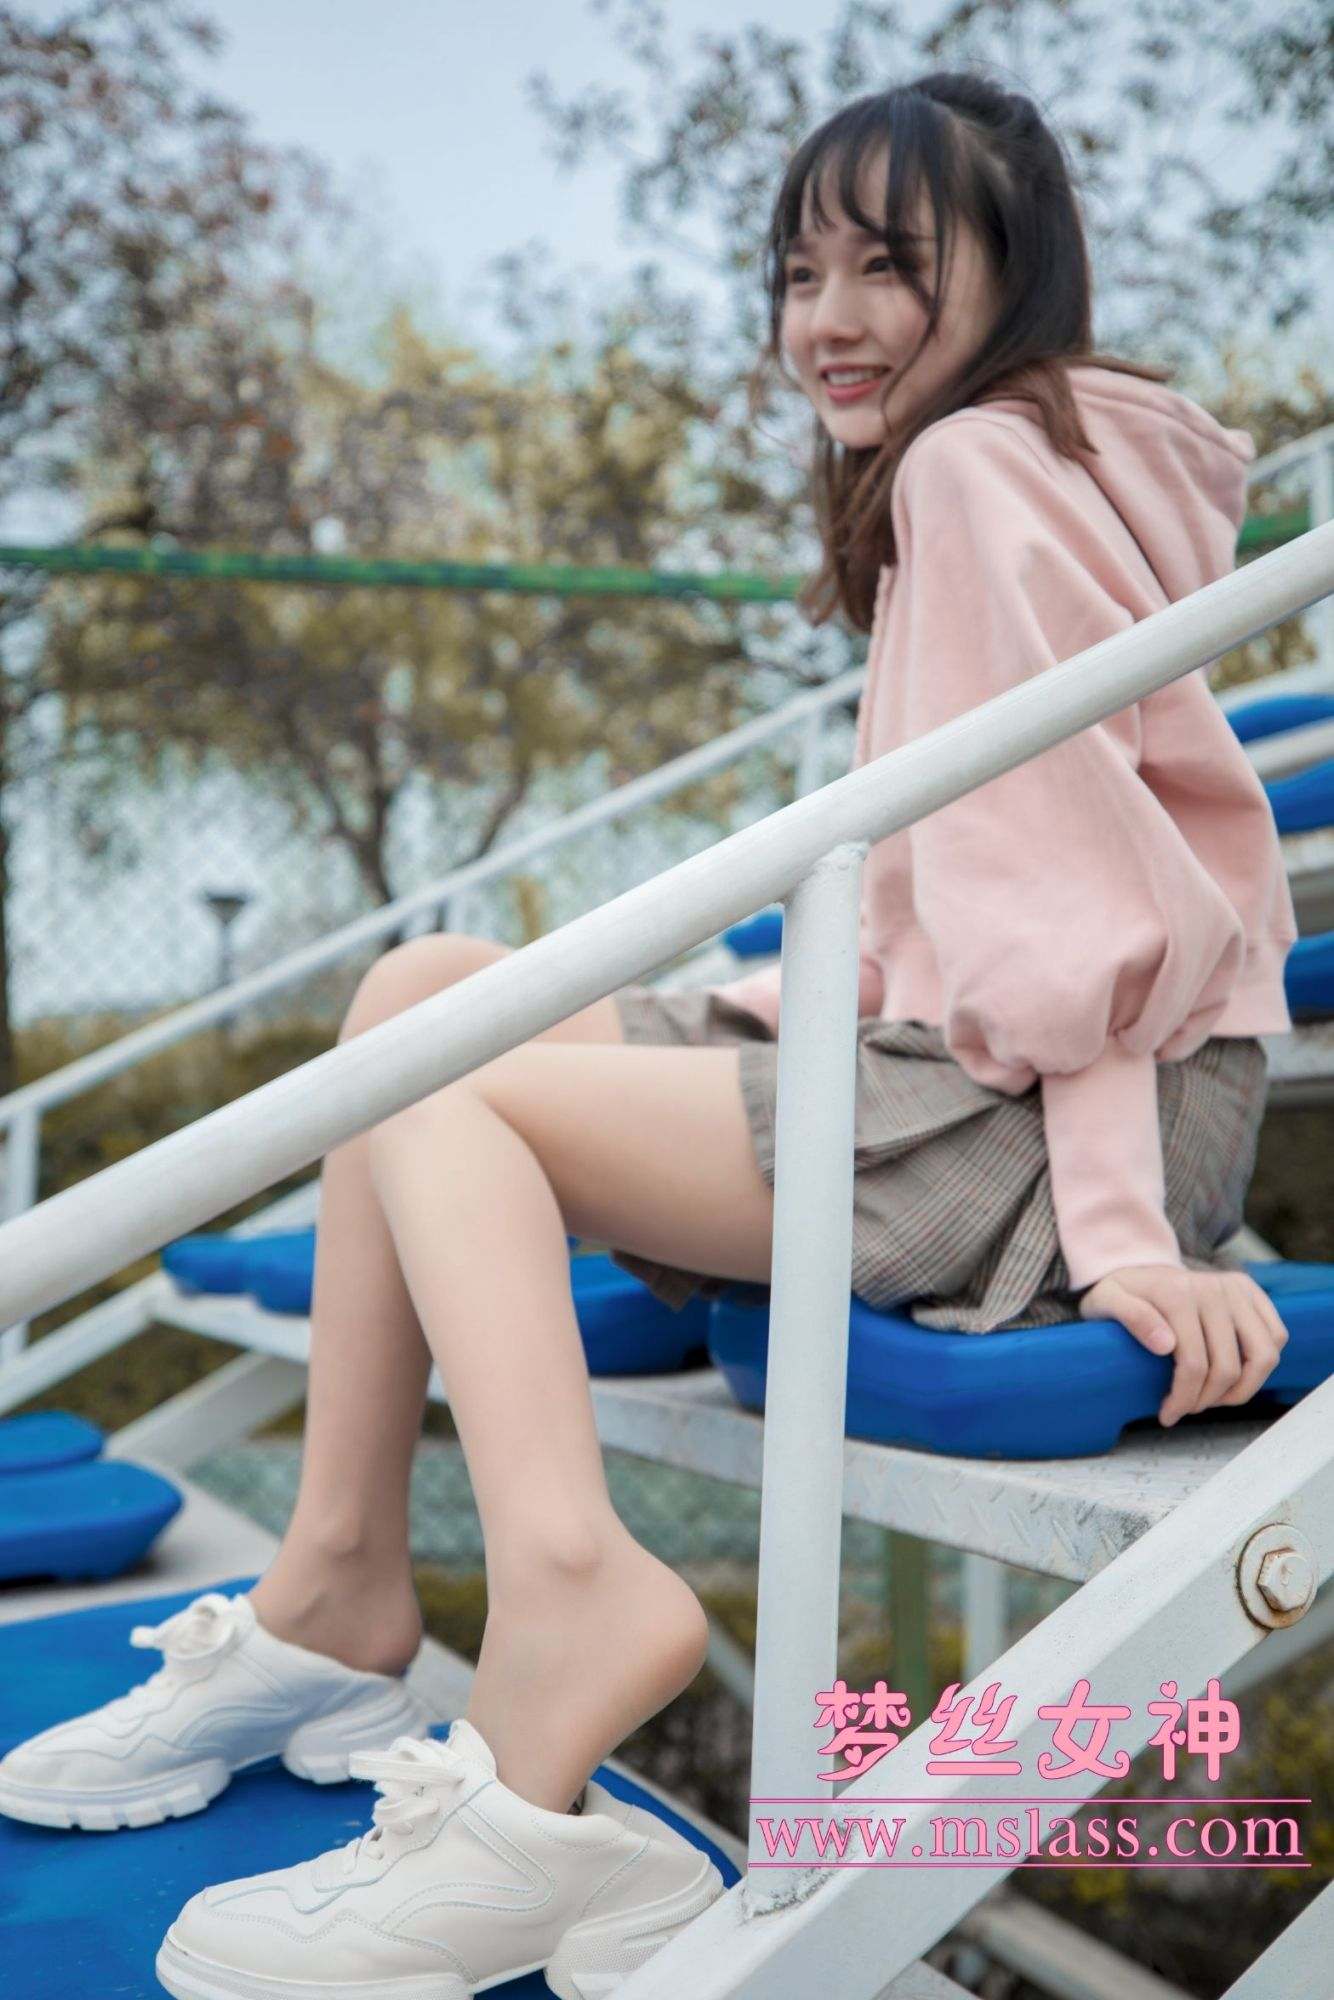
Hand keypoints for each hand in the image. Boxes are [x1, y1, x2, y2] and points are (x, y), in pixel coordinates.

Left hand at [1077, 1266, 1289, 1427]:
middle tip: (1187, 1408)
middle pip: (1228, 1367)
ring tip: (1215, 1398)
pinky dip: (1262, 1363)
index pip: (1193, 1364)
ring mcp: (1235, 1289)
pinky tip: (1235, 1375)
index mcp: (1177, 1294)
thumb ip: (1131, 1318)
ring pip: (1263, 1355)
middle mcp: (1213, 1289)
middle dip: (1208, 1400)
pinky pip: (1276, 1335)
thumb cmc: (1122, 1293)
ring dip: (1243, 1388)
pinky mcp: (1250, 1291)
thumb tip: (1165, 1346)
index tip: (1167, 1415)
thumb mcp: (1107, 1301)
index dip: (1183, 1399)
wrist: (1138, 1266)